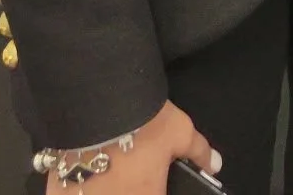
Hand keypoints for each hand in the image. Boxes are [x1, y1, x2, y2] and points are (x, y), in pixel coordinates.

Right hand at [44, 99, 220, 194]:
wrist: (97, 105)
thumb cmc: (142, 122)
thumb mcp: (179, 131)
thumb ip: (198, 152)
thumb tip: (215, 164)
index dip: (152, 189)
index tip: (147, 181)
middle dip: (125, 188)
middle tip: (124, 172)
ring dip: (102, 189)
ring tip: (103, 172)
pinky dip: (77, 188)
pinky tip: (81, 177)